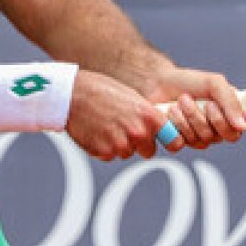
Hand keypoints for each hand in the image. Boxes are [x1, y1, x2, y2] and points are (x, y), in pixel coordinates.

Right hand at [67, 70, 184, 160]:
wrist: (72, 94)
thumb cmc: (101, 90)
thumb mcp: (131, 97)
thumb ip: (146, 115)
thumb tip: (157, 128)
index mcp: (149, 116)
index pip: (174, 141)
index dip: (170, 142)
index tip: (168, 143)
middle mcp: (138, 132)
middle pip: (148, 151)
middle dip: (140, 144)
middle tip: (124, 128)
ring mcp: (120, 144)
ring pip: (126, 153)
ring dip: (118, 144)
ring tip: (105, 125)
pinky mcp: (103, 152)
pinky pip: (109, 155)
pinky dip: (103, 147)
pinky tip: (95, 131)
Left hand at [151, 68, 245, 149]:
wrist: (159, 83)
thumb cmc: (190, 82)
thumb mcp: (214, 83)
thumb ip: (231, 101)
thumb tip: (243, 125)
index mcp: (235, 113)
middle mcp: (222, 128)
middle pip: (232, 136)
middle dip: (217, 119)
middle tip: (206, 103)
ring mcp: (202, 137)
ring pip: (206, 139)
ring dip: (193, 117)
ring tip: (183, 100)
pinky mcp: (181, 141)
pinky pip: (185, 142)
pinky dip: (177, 124)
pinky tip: (172, 112)